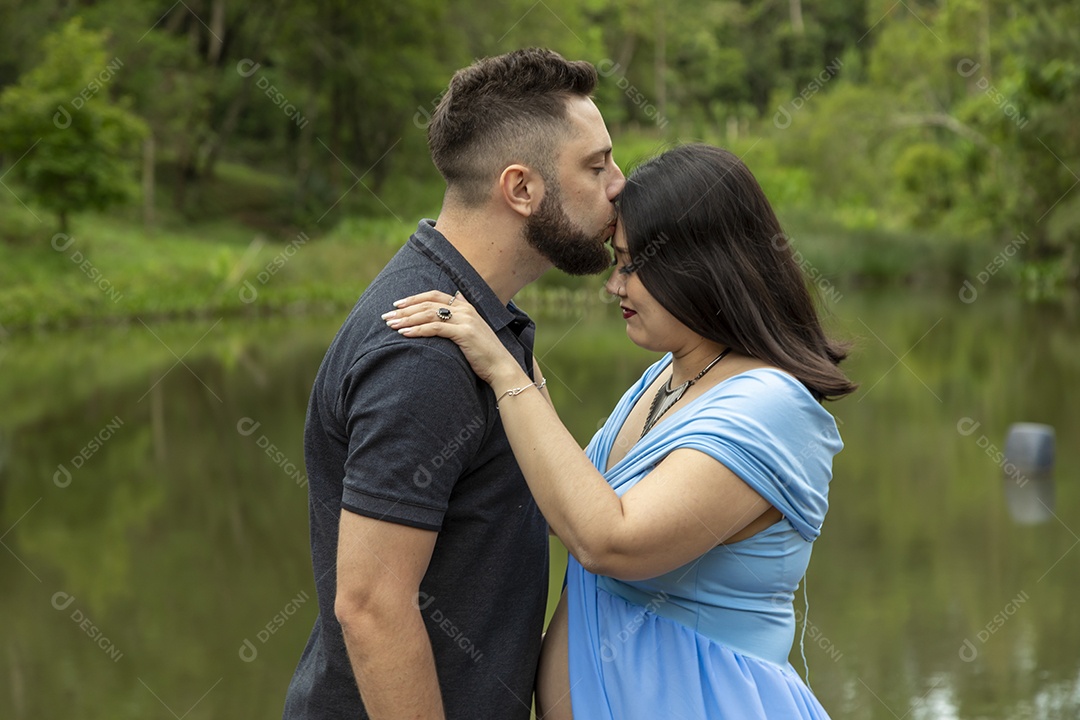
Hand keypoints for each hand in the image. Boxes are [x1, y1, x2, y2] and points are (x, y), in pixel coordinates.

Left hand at [383, 291, 525, 388]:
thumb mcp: (472, 331)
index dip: (414, 298)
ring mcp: (465, 320)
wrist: (501, 367)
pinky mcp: (464, 333)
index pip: (434, 295)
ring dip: (407, 319)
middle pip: (428, 303)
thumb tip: (448, 307)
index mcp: (466, 306)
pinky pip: (435, 327)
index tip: (396, 304)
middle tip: (386, 316)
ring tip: (391, 325)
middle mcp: (465, 309)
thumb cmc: (483, 354)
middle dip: (405, 309)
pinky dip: (418, 330)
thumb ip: (459, 318)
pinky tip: (404, 334)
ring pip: (429, 313)